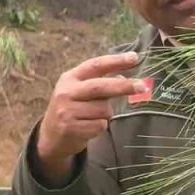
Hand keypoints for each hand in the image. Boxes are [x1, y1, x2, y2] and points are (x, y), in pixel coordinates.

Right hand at [33, 51, 144, 183]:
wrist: (51, 136)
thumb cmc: (72, 109)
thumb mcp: (80, 91)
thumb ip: (100, 82)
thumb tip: (123, 76)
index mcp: (70, 78)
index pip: (95, 65)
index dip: (116, 61)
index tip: (135, 57)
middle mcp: (66, 92)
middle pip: (101, 86)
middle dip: (124, 86)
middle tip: (142, 86)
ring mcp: (67, 110)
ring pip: (104, 110)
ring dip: (106, 114)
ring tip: (92, 117)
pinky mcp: (71, 128)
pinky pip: (100, 125)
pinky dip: (100, 127)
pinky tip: (88, 127)